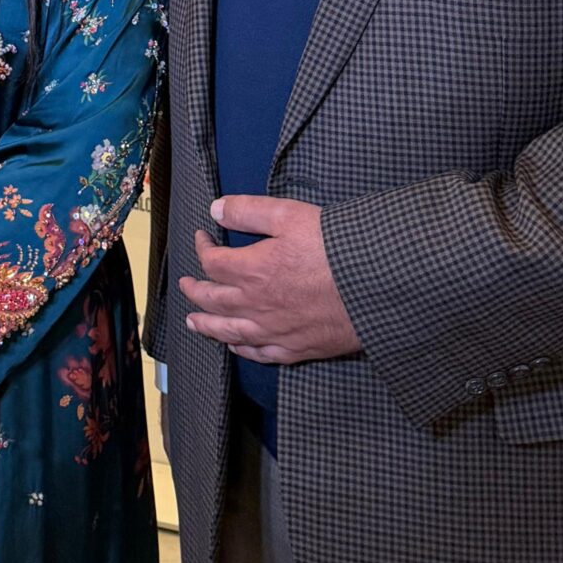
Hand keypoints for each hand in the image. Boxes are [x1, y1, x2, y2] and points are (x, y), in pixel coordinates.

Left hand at [179, 195, 361, 363]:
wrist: (376, 284)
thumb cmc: (336, 247)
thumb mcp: (289, 215)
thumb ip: (248, 211)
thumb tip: (216, 209)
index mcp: (252, 270)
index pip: (212, 262)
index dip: (202, 248)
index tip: (203, 237)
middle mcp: (257, 305)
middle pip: (213, 301)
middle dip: (195, 290)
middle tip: (185, 284)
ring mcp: (275, 331)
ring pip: (229, 332)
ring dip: (207, 325)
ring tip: (193, 322)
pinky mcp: (296, 349)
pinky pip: (259, 353)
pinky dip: (242, 349)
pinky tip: (236, 346)